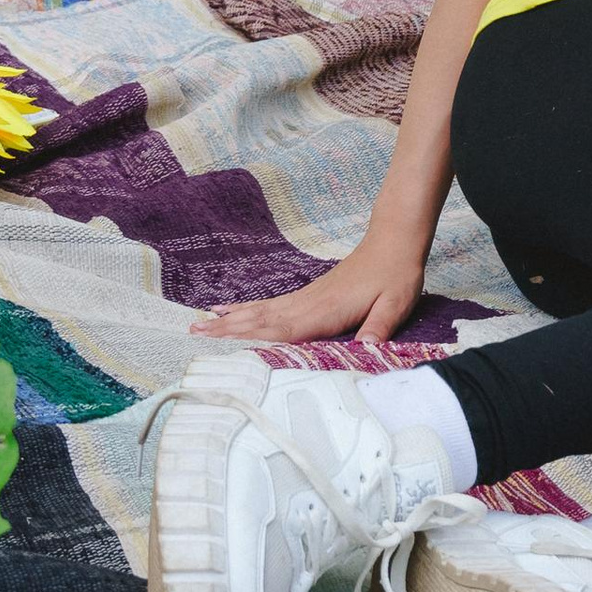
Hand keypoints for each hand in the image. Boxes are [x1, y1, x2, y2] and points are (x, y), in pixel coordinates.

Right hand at [194, 227, 431, 345]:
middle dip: (228, 327)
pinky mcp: (311, 293)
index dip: (252, 336)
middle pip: (262, 318)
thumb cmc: (396, 274)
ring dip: (233, 318)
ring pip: (263, 310)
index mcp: (326, 310)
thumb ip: (379, 327)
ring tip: (202, 321)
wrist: (395, 241)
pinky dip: (251, 310)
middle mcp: (310, 302)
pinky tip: (236, 312)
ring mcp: (307, 296)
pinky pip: (274, 305)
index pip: (284, 328)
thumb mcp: (395, 303)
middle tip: (194, 330)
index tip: (221, 340)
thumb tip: (367, 350)